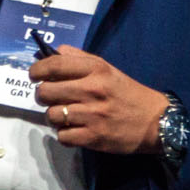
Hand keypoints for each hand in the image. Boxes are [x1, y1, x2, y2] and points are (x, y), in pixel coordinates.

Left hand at [29, 46, 169, 155]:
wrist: (155, 122)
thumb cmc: (128, 93)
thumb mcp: (108, 69)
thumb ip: (80, 58)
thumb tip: (55, 52)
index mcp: (96, 70)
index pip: (54, 65)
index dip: (37, 70)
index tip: (34, 75)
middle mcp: (92, 90)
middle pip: (46, 92)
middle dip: (43, 96)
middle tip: (51, 98)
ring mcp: (92, 115)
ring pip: (52, 115)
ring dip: (54, 117)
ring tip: (64, 115)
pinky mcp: (94, 137)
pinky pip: (62, 136)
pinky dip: (64, 134)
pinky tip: (73, 129)